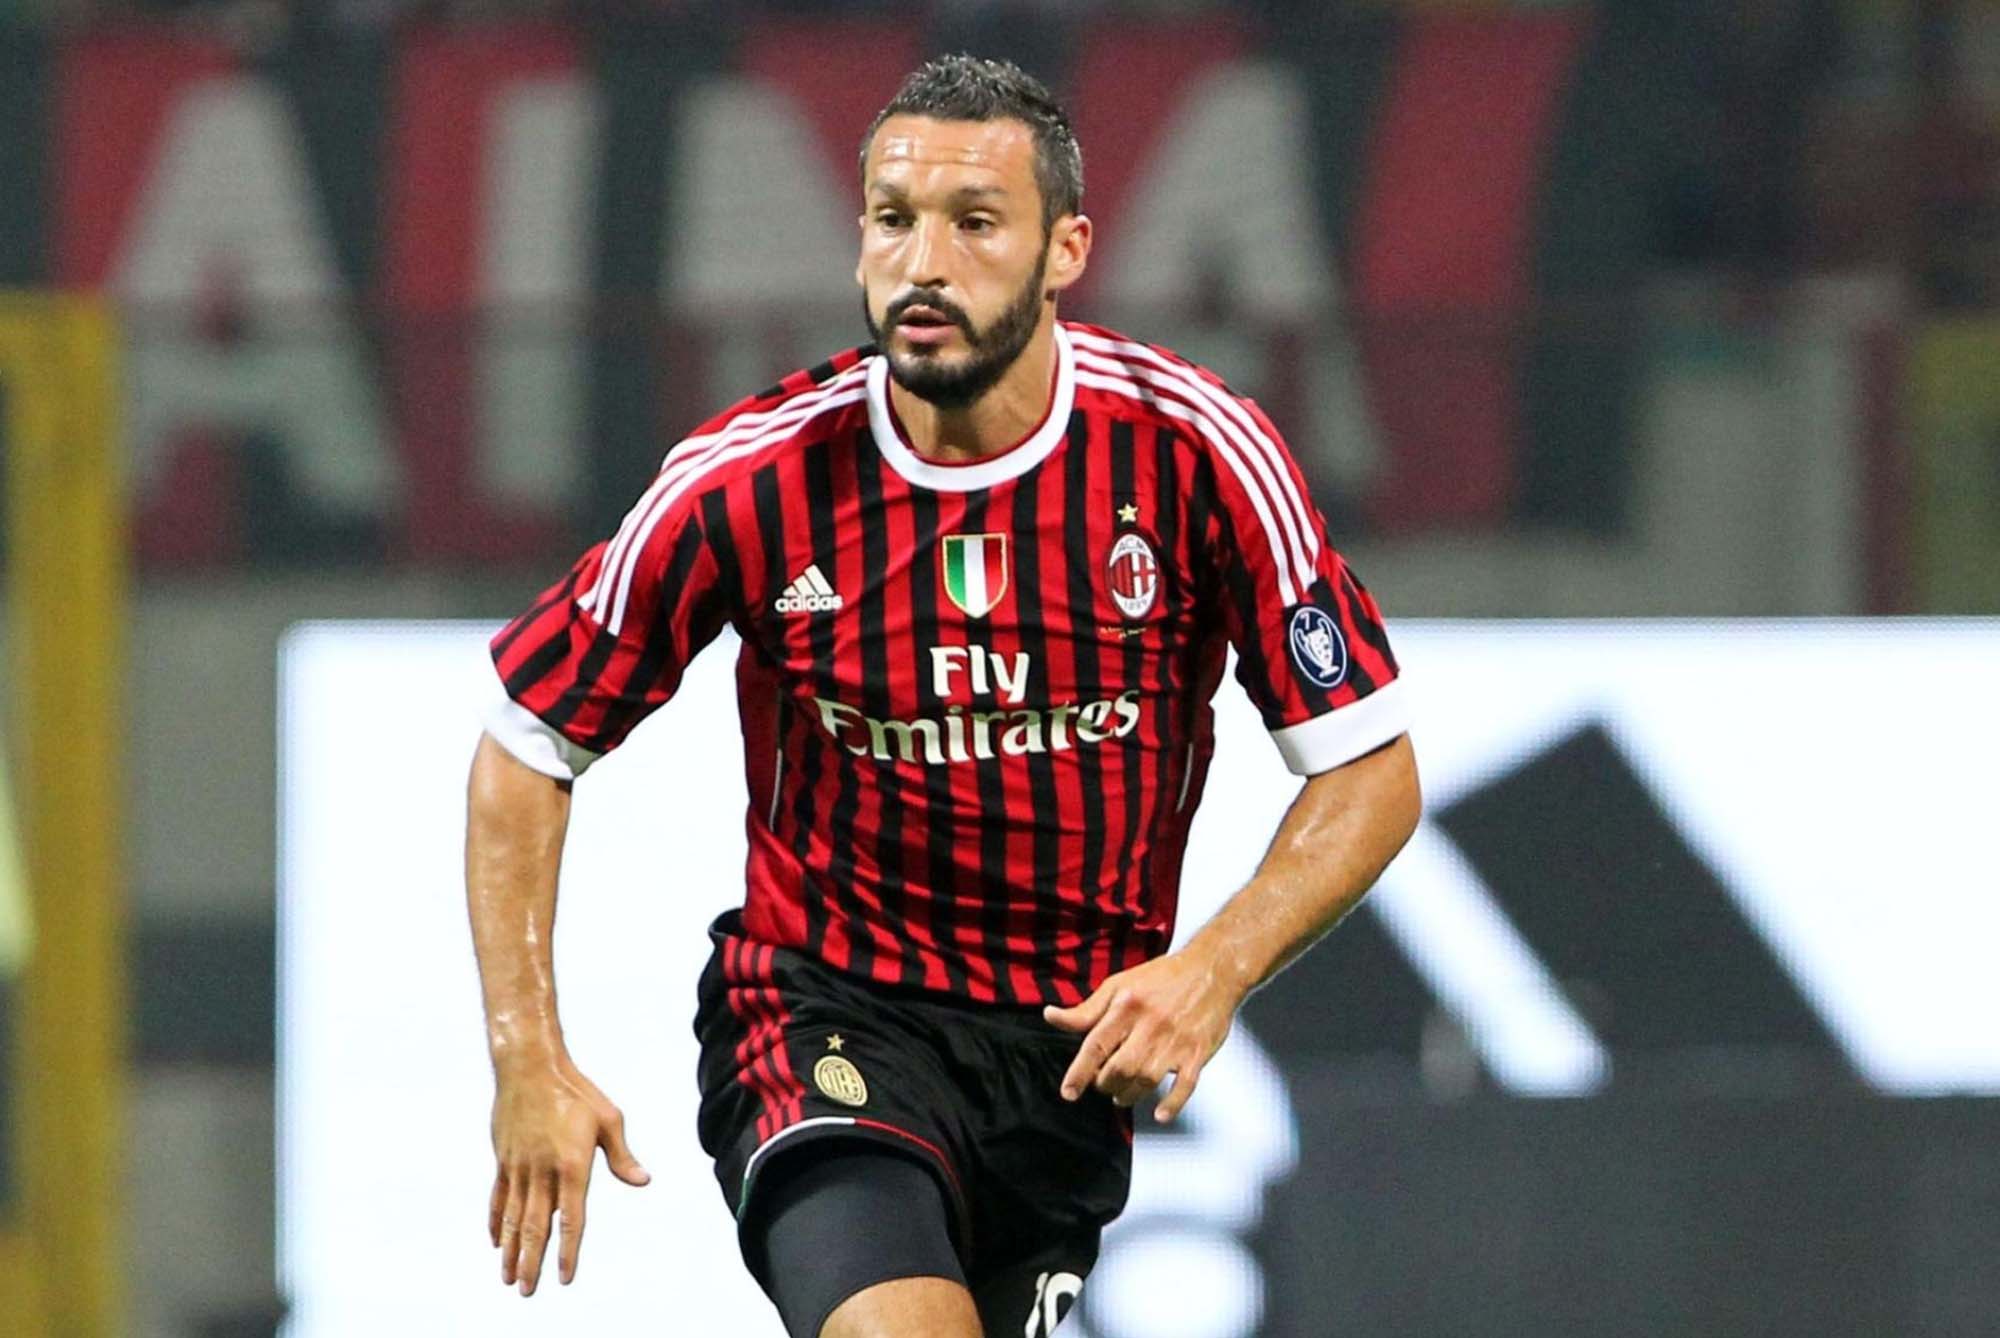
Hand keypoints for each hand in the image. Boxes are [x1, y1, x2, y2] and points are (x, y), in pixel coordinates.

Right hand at [489, 1054, 650, 1294]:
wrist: (530, 1066)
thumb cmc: (576, 1091)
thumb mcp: (608, 1119)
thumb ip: (623, 1155)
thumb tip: (643, 1181)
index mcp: (572, 1165)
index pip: (571, 1218)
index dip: (568, 1250)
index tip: (565, 1276)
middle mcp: (543, 1171)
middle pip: (537, 1226)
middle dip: (532, 1262)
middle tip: (527, 1291)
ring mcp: (519, 1166)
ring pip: (514, 1218)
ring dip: (512, 1250)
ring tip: (509, 1277)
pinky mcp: (504, 1159)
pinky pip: (499, 1197)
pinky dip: (497, 1221)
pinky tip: (496, 1242)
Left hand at [1042, 946, 1244, 1122]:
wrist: (1212, 970)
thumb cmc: (1162, 978)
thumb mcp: (1118, 986)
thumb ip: (1086, 1009)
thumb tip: (1051, 1016)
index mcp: (1127, 1005)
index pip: (1096, 1045)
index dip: (1079, 1072)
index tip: (1068, 1092)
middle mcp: (1150, 1024)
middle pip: (1120, 1068)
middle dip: (1105, 1084)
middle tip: (1102, 1085)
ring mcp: (1176, 1040)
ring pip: (1146, 1080)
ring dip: (1129, 1095)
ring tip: (1122, 1095)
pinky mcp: (1198, 1052)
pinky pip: (1185, 1085)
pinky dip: (1172, 1104)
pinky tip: (1160, 1114)